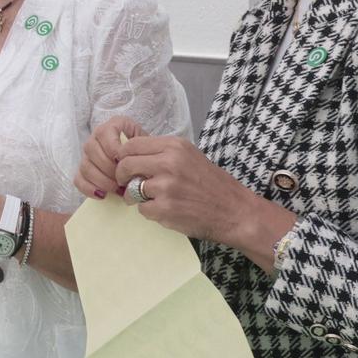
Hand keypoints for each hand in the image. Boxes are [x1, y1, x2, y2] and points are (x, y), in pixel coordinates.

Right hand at [75, 116, 142, 199]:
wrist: (142, 160)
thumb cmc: (144, 152)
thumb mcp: (147, 145)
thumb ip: (140, 150)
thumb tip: (132, 165)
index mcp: (112, 126)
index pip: (104, 133)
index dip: (112, 148)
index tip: (124, 161)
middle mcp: (96, 137)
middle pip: (92, 150)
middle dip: (108, 168)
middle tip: (123, 180)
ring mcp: (87, 154)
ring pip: (85, 166)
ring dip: (102, 181)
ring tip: (117, 189)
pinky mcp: (83, 170)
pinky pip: (78, 179)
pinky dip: (89, 188)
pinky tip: (103, 195)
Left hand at [112, 134, 283, 259]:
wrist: (235, 211)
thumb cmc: (212, 184)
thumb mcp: (189, 157)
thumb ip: (162, 153)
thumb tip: (129, 154)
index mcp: (174, 146)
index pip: (132, 145)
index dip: (123, 157)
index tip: (125, 166)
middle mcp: (169, 163)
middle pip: (125, 165)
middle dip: (122, 177)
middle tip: (127, 184)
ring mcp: (166, 187)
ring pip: (131, 189)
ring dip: (138, 197)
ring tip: (155, 199)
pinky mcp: (165, 208)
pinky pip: (142, 209)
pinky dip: (150, 211)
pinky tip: (167, 210)